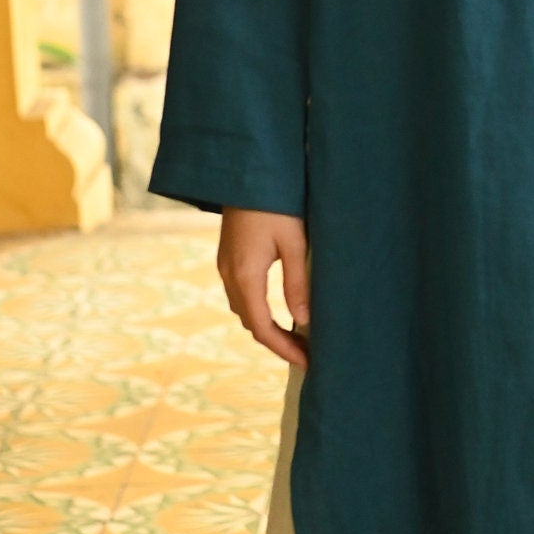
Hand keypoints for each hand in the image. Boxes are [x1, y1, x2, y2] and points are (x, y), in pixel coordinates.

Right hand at [218, 209, 309, 368]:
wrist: (245, 170)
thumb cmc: (276, 202)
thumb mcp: (294, 242)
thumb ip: (297, 283)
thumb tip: (302, 321)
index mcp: (246, 275)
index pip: (263, 328)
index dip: (284, 350)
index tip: (307, 363)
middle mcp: (229, 275)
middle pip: (251, 322)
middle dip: (277, 342)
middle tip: (307, 353)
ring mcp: (225, 265)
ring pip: (244, 309)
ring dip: (267, 326)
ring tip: (297, 336)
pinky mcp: (228, 256)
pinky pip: (241, 293)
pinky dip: (259, 308)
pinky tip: (279, 308)